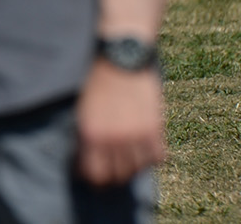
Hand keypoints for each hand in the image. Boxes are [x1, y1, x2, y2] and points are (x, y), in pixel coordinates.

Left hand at [75, 60, 164, 186]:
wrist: (120, 60)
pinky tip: (142, 152)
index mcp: (91, 134)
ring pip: (138, 170)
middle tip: (109, 175)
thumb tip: (88, 159)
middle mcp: (114, 139)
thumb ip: (87, 137)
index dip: (93, 180)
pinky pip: (157, 157)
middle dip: (111, 179)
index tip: (90, 178)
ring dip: (131, 169)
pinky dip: (150, 159)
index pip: (95, 174)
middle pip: (117, 176)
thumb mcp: (84, 111)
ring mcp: (137, 135)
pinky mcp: (155, 128)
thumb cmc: (97, 84)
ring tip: (125, 163)